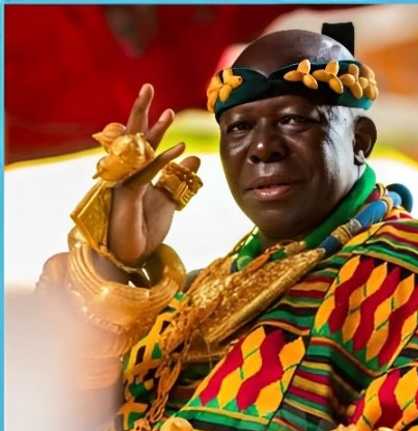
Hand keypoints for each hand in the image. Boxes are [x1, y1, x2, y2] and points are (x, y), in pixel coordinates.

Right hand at [106, 84, 200, 266]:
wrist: (131, 258)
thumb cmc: (145, 229)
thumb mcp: (170, 199)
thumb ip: (179, 178)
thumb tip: (195, 158)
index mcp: (132, 170)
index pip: (140, 140)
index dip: (151, 122)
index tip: (167, 107)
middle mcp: (124, 172)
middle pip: (130, 135)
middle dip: (140, 110)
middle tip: (148, 86)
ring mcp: (122, 183)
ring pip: (137, 151)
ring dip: (155, 131)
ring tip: (171, 113)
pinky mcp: (127, 197)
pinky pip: (146, 174)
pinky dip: (164, 160)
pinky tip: (181, 148)